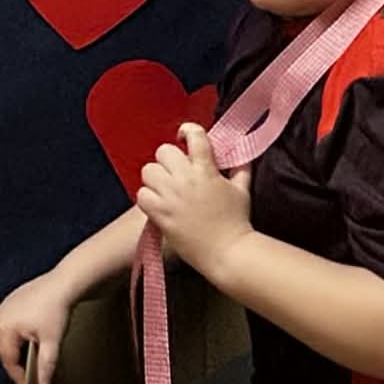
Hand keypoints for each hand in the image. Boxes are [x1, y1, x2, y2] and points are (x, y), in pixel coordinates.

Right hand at [0, 269, 77, 383]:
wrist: (64, 284)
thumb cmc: (57, 308)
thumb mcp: (52, 342)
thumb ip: (46, 367)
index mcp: (5, 327)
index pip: (9, 362)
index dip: (19, 379)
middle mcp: (0, 317)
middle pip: (6, 352)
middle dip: (18, 366)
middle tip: (30, 381)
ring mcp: (4, 309)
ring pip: (8, 341)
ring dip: (18, 352)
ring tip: (31, 363)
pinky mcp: (11, 303)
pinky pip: (11, 328)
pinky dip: (19, 339)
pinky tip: (31, 342)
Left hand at [136, 124, 252, 281]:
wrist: (227, 252)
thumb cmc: (236, 221)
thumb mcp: (242, 190)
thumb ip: (240, 167)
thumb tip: (240, 151)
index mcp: (206, 170)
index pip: (194, 136)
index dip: (187, 131)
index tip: (184, 137)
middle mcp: (186, 179)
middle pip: (164, 151)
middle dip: (169, 160)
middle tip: (176, 173)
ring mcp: (171, 196)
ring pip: (149, 171)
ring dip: (156, 179)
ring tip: (165, 189)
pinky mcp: (160, 214)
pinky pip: (141, 194)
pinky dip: (147, 197)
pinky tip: (158, 204)